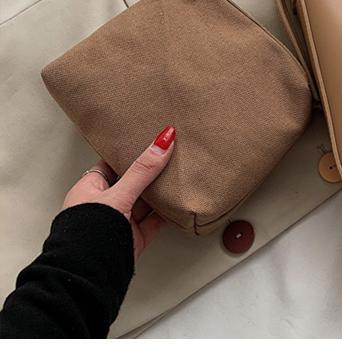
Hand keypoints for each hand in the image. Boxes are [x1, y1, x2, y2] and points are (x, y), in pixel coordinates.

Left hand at [63, 130, 175, 260]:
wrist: (89, 276)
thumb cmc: (89, 233)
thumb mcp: (118, 193)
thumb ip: (142, 170)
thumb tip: (163, 141)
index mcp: (90, 188)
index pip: (113, 163)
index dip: (130, 151)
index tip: (149, 138)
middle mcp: (104, 204)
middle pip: (131, 182)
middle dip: (149, 172)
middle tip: (170, 153)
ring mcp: (119, 223)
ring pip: (144, 203)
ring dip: (159, 192)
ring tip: (178, 173)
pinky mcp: (133, 240)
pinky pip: (153, 222)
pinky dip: (165, 214)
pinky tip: (177, 204)